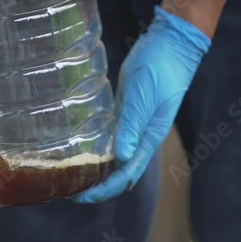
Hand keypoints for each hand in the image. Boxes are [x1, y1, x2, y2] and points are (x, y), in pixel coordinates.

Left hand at [74, 6, 210, 202]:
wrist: (170, 45)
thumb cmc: (160, 69)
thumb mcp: (143, 97)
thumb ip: (132, 126)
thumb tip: (120, 157)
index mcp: (148, 139)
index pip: (125, 174)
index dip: (104, 190)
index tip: (80, 197)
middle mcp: (140, 137)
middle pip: (119, 171)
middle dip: (97, 185)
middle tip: (70, 190)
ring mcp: (132, 125)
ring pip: (114, 156)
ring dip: (96, 169)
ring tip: (72, 176)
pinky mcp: (124, 112)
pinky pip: (110, 137)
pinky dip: (97, 148)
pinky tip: (81, 149)